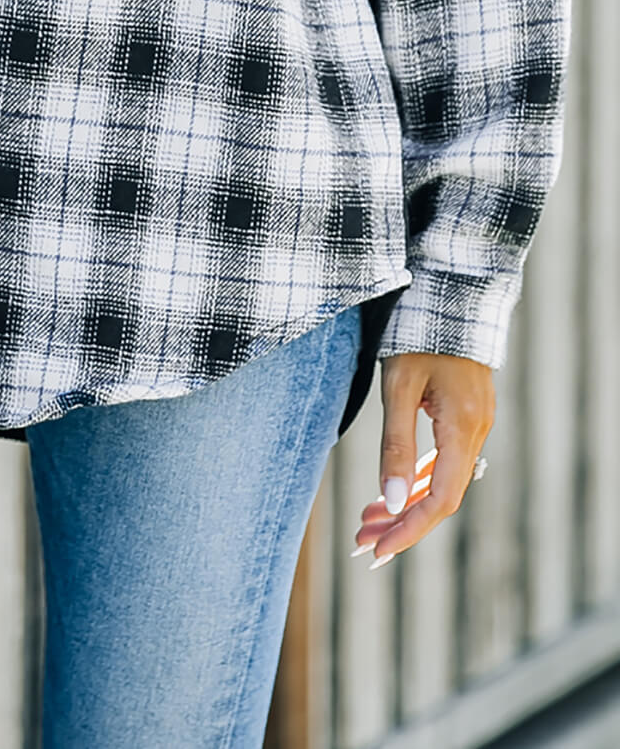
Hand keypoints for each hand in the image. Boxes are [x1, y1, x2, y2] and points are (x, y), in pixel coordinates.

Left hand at [351, 352, 494, 566]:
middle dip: (402, 523)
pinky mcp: (465, 412)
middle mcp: (476, 431)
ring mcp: (474, 422)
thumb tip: (393, 500)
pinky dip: (419, 477)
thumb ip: (396, 444)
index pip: (441, 500)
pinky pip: (445, 459)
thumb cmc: (418, 332)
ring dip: (407, 502)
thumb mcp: (399, 387)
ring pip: (442, 479)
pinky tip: (396, 488)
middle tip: (363, 543)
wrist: (449, 290)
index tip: (377, 550)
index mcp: (463, 428)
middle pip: (441, 496)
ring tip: (369, 520)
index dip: (409, 530)